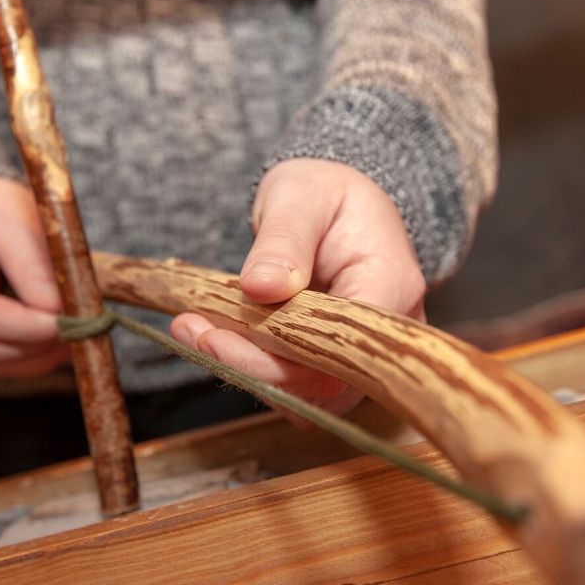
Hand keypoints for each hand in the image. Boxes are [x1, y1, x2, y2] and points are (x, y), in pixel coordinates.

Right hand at [0, 176, 70, 378]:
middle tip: (78, 334)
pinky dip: (19, 359)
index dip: (22, 325)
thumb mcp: (11, 213)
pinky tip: (49, 344)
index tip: (67, 321)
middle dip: (30, 346)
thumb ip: (34, 262)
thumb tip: (58, 312)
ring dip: (29, 358)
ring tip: (70, 338)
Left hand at [171, 158, 425, 416]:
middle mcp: (384, 332)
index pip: (341, 348)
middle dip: (252, 367)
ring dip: (245, 370)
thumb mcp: (300, 197)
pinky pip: (295, 382)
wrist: (333, 202)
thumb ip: (284, 241)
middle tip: (194, 332)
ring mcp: (361, 353)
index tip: (218, 337)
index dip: (280, 358)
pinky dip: (250, 365)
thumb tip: (261, 289)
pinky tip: (210, 334)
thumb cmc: (324, 192)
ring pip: (307, 392)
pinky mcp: (333, 361)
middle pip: (325, 383)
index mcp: (391, 285)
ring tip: (193, 329)